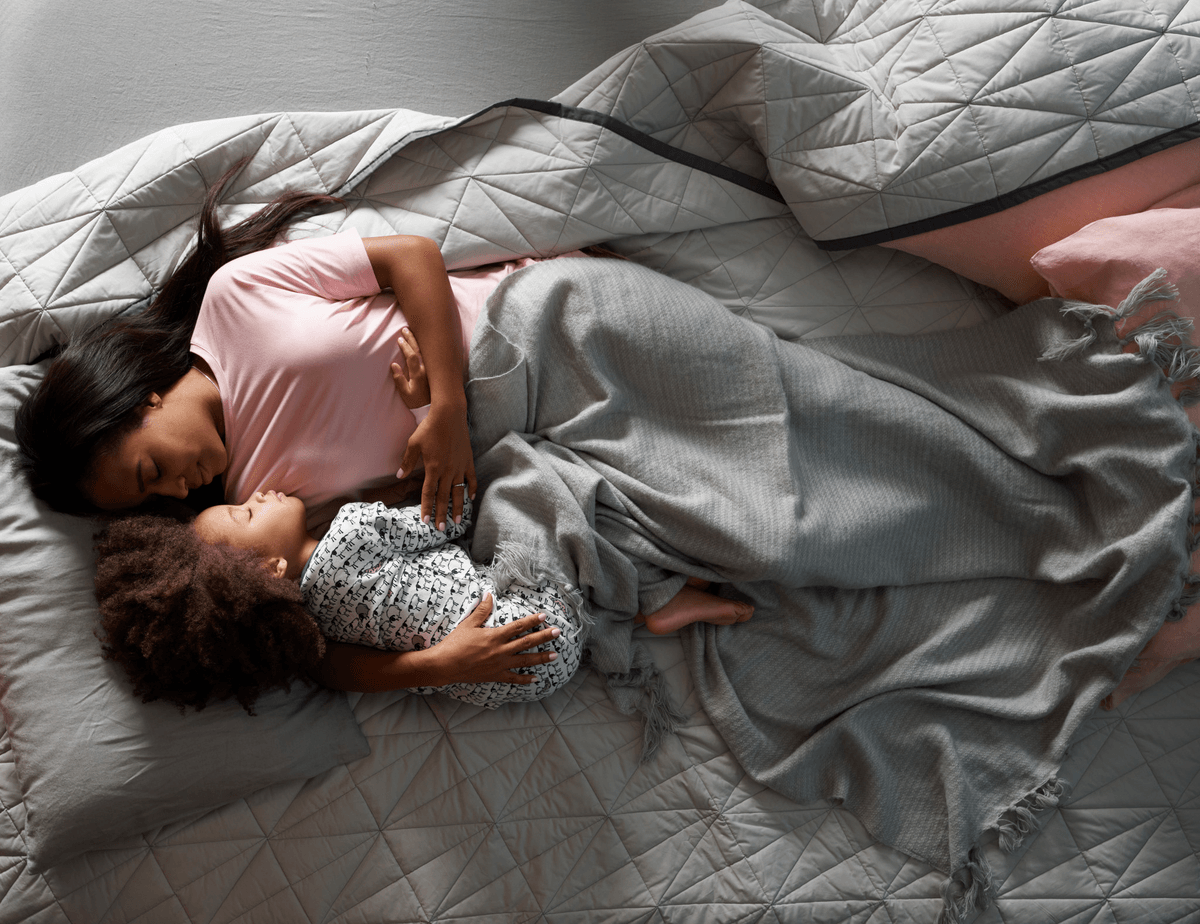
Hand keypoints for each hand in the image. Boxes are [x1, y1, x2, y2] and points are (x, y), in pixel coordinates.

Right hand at [390, 328, 430, 408]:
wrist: (434, 408)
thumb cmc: (417, 402)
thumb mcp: (405, 394)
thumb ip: (399, 379)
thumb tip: (394, 365)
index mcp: (418, 374)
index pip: (411, 356)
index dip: (405, 346)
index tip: (399, 339)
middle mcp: (427, 369)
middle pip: (419, 350)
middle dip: (411, 339)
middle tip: (405, 329)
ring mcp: (432, 370)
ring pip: (426, 351)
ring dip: (419, 341)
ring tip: (413, 332)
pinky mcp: (436, 371)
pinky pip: (432, 356)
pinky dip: (427, 348)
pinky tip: (424, 344)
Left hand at [398, 398, 475, 530]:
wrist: (449, 414)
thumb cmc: (429, 428)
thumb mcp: (413, 444)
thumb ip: (407, 462)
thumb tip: (399, 476)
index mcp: (433, 468)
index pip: (428, 493)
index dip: (427, 508)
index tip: (425, 521)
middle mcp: (447, 471)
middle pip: (444, 497)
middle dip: (441, 514)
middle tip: (441, 529)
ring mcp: (459, 467)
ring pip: (458, 492)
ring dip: (457, 508)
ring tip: (456, 521)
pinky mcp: (468, 461)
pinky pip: (471, 479)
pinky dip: (471, 489)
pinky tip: (470, 499)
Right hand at [430, 595, 560, 684]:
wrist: (444, 665)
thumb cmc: (455, 643)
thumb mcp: (468, 623)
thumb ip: (482, 610)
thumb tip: (489, 594)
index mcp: (495, 636)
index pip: (518, 626)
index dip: (532, 621)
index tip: (544, 616)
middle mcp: (500, 650)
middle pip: (527, 642)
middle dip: (544, 637)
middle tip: (557, 633)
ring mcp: (499, 665)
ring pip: (525, 661)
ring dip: (541, 658)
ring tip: (555, 656)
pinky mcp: (495, 676)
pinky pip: (513, 678)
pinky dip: (525, 679)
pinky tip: (535, 679)